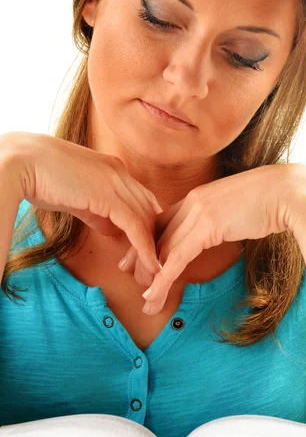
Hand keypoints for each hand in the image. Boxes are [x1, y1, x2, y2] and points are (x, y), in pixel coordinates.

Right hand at [2, 131, 163, 281]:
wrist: (22, 163)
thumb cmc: (41, 178)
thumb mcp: (76, 197)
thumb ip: (96, 211)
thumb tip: (109, 228)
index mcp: (113, 169)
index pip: (142, 200)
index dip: (147, 226)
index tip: (146, 250)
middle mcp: (120, 172)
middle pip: (149, 210)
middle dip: (153, 240)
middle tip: (152, 267)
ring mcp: (116, 181)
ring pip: (146, 219)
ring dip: (151, 249)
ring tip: (152, 273)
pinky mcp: (108, 195)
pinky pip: (135, 225)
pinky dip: (144, 247)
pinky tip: (148, 264)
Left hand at [132, 163, 304, 313]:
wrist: (291, 193)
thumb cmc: (274, 201)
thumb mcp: (240, 209)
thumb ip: (225, 218)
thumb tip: (226, 229)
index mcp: (199, 196)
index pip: (165, 220)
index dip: (150, 240)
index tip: (139, 254)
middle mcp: (192, 201)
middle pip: (158, 234)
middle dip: (141, 257)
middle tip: (127, 274)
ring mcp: (198, 212)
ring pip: (164, 249)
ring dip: (152, 277)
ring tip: (146, 300)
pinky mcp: (206, 226)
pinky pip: (177, 256)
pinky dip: (163, 277)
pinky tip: (155, 292)